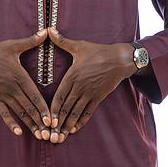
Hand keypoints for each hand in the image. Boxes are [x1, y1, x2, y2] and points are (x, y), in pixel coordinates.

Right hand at [0, 30, 53, 138]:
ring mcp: (3, 95)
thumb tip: (46, 31)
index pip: (34, 96)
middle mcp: (12, 88)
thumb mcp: (12, 45)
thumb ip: (31, 41)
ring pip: (19, 113)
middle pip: (28, 108)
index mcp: (19, 76)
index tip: (52, 119)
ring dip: (29, 124)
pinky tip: (18, 132)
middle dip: (40, 121)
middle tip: (50, 133)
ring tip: (39, 135)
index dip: (43, 108)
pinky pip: (4, 113)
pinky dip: (11, 123)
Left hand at [46, 26, 134, 143]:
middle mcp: (80, 87)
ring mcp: (90, 94)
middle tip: (49, 136)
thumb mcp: (79, 45)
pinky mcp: (98, 97)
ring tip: (59, 137)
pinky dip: (81, 122)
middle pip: (66, 109)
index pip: (59, 97)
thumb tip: (48, 30)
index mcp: (72, 76)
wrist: (120, 59)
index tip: (46, 121)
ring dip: (67, 126)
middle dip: (57, 123)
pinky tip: (74, 130)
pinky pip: (88, 112)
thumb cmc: (98, 51)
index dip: (52, 110)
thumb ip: (62, 41)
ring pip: (76, 113)